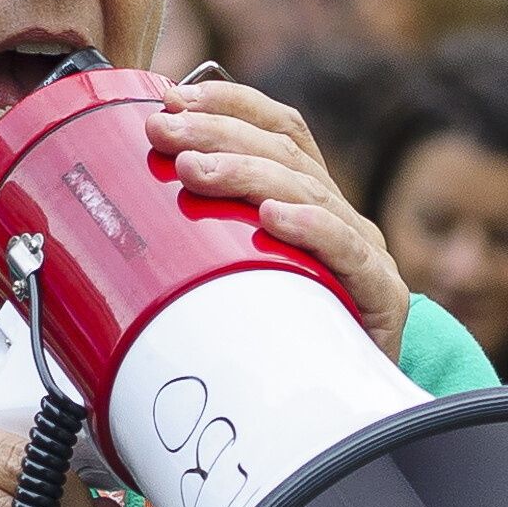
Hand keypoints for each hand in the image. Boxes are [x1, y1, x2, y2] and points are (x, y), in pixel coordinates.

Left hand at [151, 77, 405, 357]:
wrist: (346, 409)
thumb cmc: (282, 341)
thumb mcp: (236, 279)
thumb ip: (203, 241)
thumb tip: (126, 207)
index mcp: (310, 199)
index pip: (281, 128)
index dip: (232, 102)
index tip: (173, 97)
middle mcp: (341, 215)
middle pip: (284, 153)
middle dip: (218, 134)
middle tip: (164, 132)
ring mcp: (364, 252)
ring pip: (307, 193)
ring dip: (245, 174)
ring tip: (193, 171)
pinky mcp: (381, 295)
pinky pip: (346, 253)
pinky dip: (309, 229)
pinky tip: (272, 218)